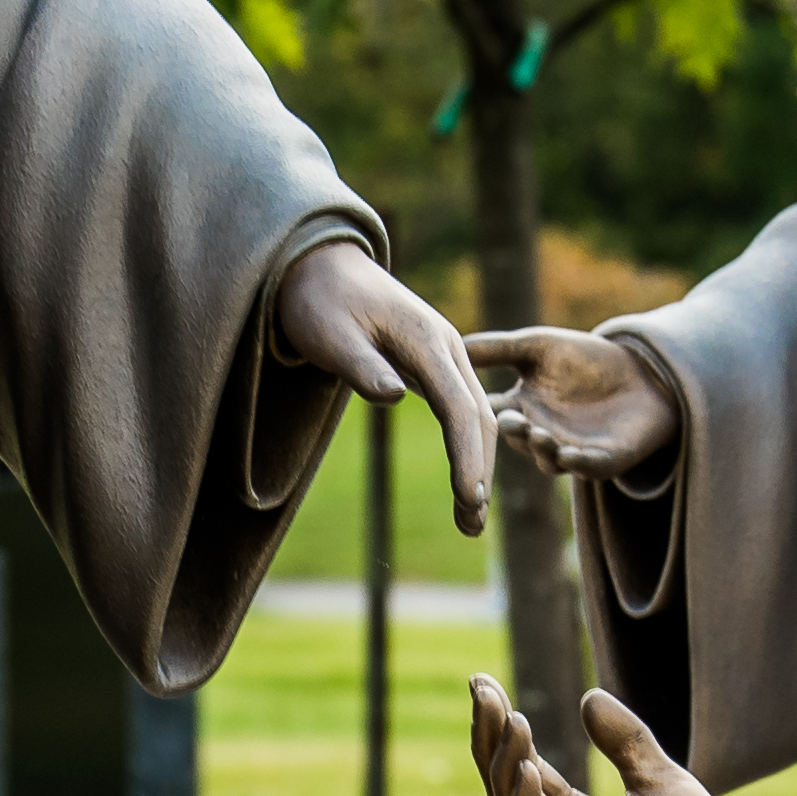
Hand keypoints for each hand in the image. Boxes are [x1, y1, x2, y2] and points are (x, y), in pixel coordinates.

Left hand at [273, 233, 493, 521]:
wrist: (319, 267)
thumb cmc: (318, 303)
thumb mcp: (329, 334)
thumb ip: (361, 365)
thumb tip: (393, 397)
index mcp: (426, 338)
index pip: (458, 406)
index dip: (465, 455)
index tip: (468, 498)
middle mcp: (448, 346)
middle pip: (478, 416)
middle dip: (478, 473)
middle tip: (471, 528)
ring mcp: (446, 355)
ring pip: (477, 416)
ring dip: (477, 467)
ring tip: (470, 521)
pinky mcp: (436, 365)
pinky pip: (462, 411)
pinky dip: (467, 449)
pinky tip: (464, 483)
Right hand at [469, 325, 676, 484]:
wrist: (643, 375)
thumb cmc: (587, 359)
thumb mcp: (538, 347)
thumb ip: (497, 347)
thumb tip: (451, 340)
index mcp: (519, 407)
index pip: (489, 411)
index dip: (476, 408)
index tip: (462, 399)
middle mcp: (537, 434)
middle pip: (517, 437)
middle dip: (513, 431)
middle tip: (509, 420)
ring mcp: (567, 451)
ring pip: (547, 458)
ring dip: (542, 448)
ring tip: (539, 434)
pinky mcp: (601, 462)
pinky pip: (586, 466)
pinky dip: (577, 462)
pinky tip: (570, 454)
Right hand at [473, 676, 796, 795]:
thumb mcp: (664, 782)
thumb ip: (627, 743)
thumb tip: (587, 697)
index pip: (527, 772)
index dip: (505, 730)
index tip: (484, 682)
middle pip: (509, 792)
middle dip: (492, 742)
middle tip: (482, 689)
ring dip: (507, 770)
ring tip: (511, 721)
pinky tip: (529, 770)